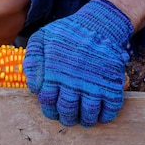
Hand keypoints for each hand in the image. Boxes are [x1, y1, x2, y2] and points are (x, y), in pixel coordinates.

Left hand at [24, 0, 133, 126]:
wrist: (100, 24)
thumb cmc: (69, 33)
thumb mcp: (43, 38)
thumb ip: (32, 60)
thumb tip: (33, 87)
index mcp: (54, 73)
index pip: (48, 101)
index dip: (50, 109)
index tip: (54, 111)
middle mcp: (73, 82)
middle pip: (67, 111)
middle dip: (67, 118)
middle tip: (69, 118)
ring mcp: (94, 84)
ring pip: (89, 114)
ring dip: (87, 120)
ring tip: (86, 119)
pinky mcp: (112, 84)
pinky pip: (110, 108)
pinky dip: (106, 116)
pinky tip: (102, 115)